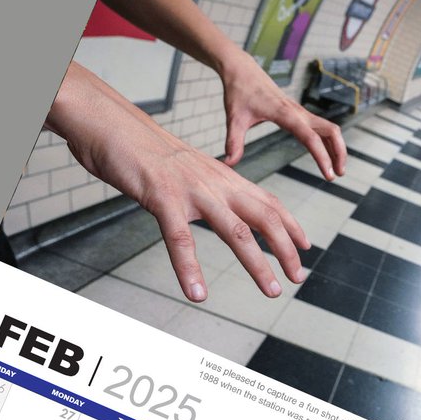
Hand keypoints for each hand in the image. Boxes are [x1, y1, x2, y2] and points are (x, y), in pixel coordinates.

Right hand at [47, 63, 309, 302]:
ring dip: (258, 264)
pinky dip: (190, 270)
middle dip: (286, 249)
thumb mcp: (190, 171)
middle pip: (264, 218)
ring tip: (272, 290)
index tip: (305, 246)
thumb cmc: (147, 152)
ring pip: (235, 233)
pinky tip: (197, 294)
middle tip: (298, 277)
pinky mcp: (163, 200)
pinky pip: (180, 240)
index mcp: (224, 177)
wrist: (115, 126)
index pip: (268, 202)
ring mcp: (193, 192)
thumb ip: (208, 189)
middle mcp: (217, 184)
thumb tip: (218, 207)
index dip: (290, 225)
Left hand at [219, 53, 346, 180]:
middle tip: (337, 175)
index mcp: (286, 114)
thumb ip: (233, 142)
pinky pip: (320, 127)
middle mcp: (298, 112)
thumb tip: (228, 163)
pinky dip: (328, 141)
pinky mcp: (298, 112)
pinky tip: (326, 154)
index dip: (322, 157)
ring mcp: (301, 112)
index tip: (328, 176)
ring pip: (329, 129)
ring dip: (337, 147)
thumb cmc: (239, 92)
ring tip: (336, 169)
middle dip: (339, 153)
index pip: (311, 138)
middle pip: (331, 132)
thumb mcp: (234, 118)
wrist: (242, 70)